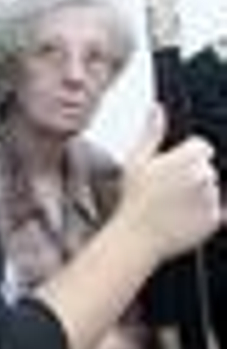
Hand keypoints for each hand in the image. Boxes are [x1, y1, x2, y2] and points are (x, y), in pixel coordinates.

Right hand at [118, 112, 221, 262]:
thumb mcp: (136, 161)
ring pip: (211, 189)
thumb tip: (157, 109)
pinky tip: (181, 218)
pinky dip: (202, 214)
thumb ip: (151, 132)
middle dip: (192, 176)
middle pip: (206, 168)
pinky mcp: (215, 219)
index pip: (201, 148)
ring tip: (172, 207)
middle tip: (167, 192)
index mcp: (188, 158)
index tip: (170, 172)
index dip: (185, 158)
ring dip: (197, 195)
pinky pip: (214, 211)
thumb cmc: (133, 201)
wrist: (136, 239)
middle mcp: (205, 176)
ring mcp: (212, 198)